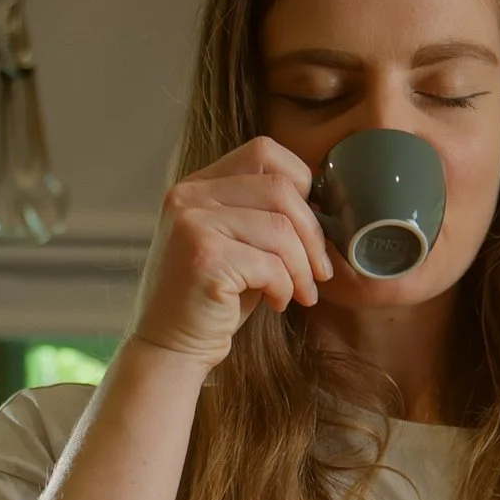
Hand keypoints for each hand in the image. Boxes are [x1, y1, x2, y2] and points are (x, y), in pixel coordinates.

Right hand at [129, 137, 333, 367]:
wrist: (172, 346)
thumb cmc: (217, 298)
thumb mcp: (240, 244)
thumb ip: (267, 215)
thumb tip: (326, 206)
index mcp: (199, 185)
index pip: (264, 152)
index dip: (301, 183)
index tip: (311, 225)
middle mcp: (189, 196)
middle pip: (281, 190)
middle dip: (313, 235)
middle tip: (320, 272)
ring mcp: (192, 224)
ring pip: (281, 229)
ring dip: (303, 268)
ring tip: (301, 293)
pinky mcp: (204, 258)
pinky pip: (271, 264)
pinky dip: (285, 288)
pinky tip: (277, 303)